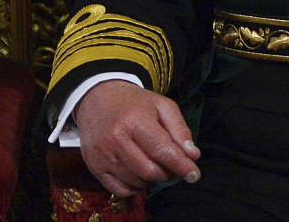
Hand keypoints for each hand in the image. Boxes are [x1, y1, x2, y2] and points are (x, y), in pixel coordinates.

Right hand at [75, 80, 200, 196]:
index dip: (181, 166)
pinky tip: (137, 171)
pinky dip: (135, 186)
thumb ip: (180, 129)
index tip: (194, 174)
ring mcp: (103, 155)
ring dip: (152, 179)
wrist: (97, 98)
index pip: (161, 150)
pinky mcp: (94, 166)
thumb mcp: (161, 106)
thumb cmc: (134, 103)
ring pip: (137, 182)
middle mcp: (116, 139)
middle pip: (150, 171)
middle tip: (172, 165)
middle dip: (168, 173)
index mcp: (134, 120)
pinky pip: (121, 190)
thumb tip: (192, 156)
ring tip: (153, 162)